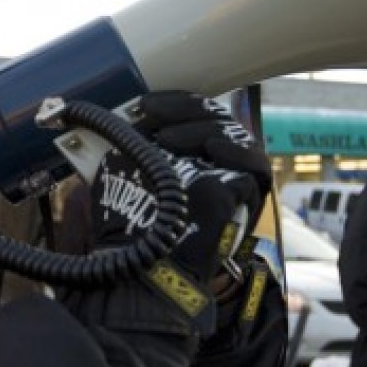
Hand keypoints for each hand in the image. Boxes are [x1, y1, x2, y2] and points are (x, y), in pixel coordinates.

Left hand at [90, 92, 266, 283]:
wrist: (144, 263)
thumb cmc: (129, 220)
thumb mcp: (122, 170)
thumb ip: (127, 140)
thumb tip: (110, 110)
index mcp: (185, 148)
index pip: (190, 112)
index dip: (171, 103)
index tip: (145, 104)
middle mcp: (212, 159)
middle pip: (213, 118)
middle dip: (182, 110)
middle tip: (151, 115)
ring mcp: (232, 175)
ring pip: (233, 134)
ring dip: (199, 129)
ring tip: (167, 141)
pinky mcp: (248, 194)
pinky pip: (256, 165)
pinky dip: (238, 152)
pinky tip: (214, 149)